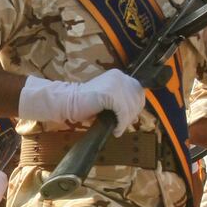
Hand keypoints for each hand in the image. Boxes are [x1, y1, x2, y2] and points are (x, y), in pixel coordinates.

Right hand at [18, 70, 146, 133]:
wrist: (68, 103)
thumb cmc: (86, 104)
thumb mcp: (109, 102)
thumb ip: (122, 104)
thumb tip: (136, 117)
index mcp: (119, 76)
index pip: (138, 91)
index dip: (136, 107)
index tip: (128, 119)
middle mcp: (119, 77)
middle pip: (137, 99)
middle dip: (132, 116)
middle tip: (121, 126)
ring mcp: (115, 84)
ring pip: (131, 107)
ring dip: (125, 122)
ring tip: (117, 129)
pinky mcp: (109, 93)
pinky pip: (122, 112)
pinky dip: (121, 123)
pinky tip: (115, 130)